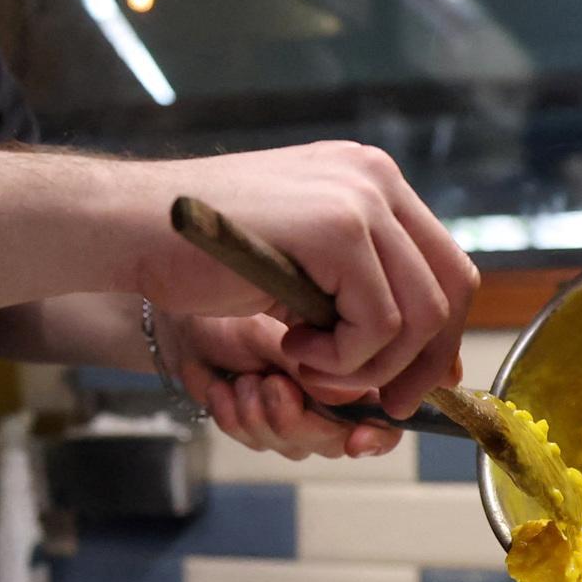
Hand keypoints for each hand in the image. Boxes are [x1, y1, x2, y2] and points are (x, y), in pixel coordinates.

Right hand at [134, 142, 477, 417]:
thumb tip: (431, 354)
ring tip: (308, 367)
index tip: (409, 384)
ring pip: (419, 316)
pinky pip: (378, 324)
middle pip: (452, 289)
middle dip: (422, 364)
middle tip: (379, 404)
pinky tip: (290, 346)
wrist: (130, 226)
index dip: (441, 337)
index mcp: (371, 178)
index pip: (446, 265)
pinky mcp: (337, 228)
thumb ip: (355, 285)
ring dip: (366, 367)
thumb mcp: (295, 261)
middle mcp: (376, 178)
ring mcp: (360, 198)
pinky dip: (341, 359)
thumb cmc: (197, 250)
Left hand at [162, 310, 401, 460]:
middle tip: (270, 384)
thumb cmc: (235, 311)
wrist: (184, 321)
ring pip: (296, 447)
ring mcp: (295, 415)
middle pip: (338, 439)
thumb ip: (316, 366)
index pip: (385, 411)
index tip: (355, 439)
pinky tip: (221, 389)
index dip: (377, 432)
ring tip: (242, 378)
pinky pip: (255, 443)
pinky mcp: (258, 427)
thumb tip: (354, 398)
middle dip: (299, 418)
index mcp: (350, 364)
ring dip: (261, 414)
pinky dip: (234, 417)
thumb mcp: (273, 331)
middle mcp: (329, 397)